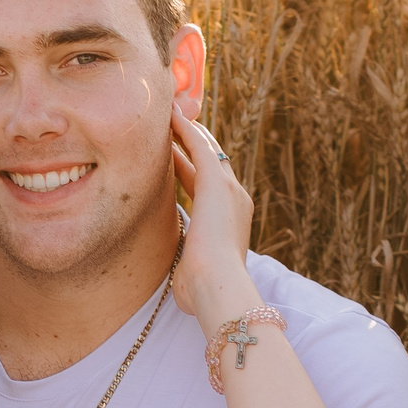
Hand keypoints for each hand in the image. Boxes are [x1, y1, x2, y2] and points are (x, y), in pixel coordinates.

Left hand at [168, 107, 256, 334]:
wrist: (218, 286)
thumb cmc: (203, 291)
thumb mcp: (193, 275)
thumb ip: (188, 269)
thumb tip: (180, 281)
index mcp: (231, 223)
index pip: (210, 189)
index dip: (193, 170)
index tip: (177, 158)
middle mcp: (236, 201)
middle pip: (213, 163)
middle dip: (195, 144)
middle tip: (176, 126)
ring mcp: (230, 190)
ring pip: (208, 150)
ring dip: (189, 131)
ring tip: (171, 115)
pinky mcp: (218, 183)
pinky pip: (201, 146)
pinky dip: (186, 130)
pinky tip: (171, 116)